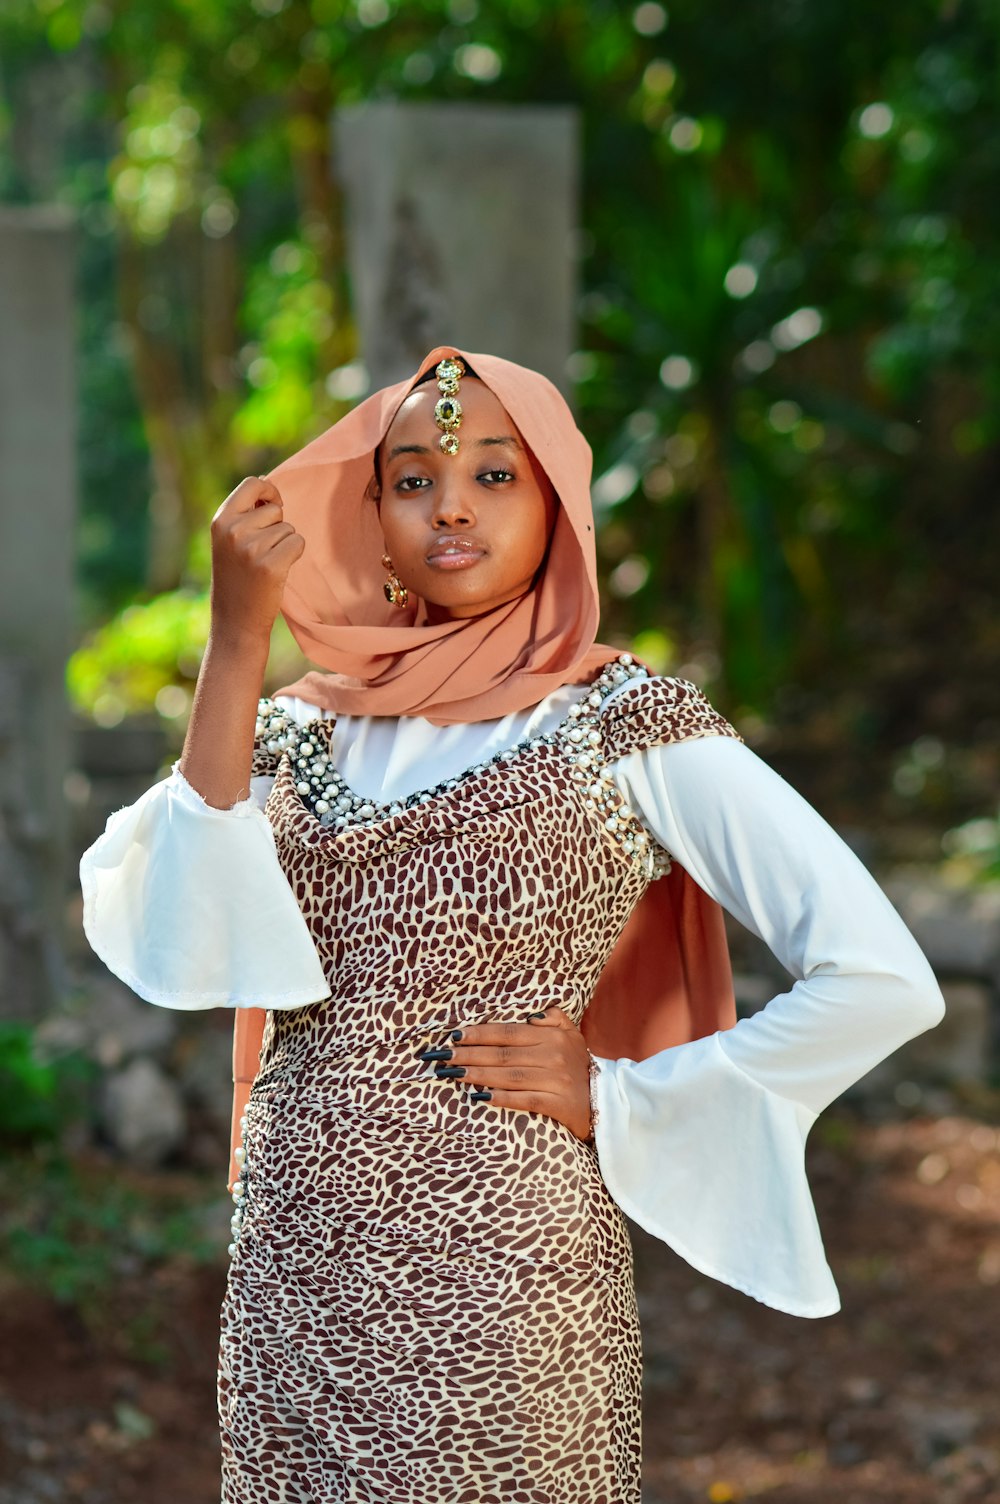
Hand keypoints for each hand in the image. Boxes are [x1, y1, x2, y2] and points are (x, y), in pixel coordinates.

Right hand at [209, 476, 304, 644]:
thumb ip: (245, 513)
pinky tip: (277, 572)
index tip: (275, 505)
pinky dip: (294, 556)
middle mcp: (233, 531)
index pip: (252, 484)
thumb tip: (268, 482)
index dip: (269, 491)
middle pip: (276, 509)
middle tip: (261, 552)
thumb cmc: (237, 578)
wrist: (235, 620)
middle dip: (276, 527)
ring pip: (288, 529)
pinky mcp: (271, 565)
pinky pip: (298, 543)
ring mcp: (251, 548)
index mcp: (220, 520)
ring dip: (284, 545)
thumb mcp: (229, 540)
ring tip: (265, 564)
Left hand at [423, 1008, 592, 1140]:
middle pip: (503, 1054)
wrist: (609, 1101)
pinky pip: (525, 1100)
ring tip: (452, 1074)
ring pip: (509, 1076)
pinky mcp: (558, 1105)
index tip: (453, 1036)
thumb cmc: (579, 1067)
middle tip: (441, 1056)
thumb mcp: (572, 1035)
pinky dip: (501, 1098)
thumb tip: (531, 1015)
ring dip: (477, 1075)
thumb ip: (553, 1019)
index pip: (508, 1032)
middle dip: (469, 1054)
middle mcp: (553, 1056)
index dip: (479, 1033)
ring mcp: (556, 1081)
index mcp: (551, 1037)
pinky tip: (480, 1097)